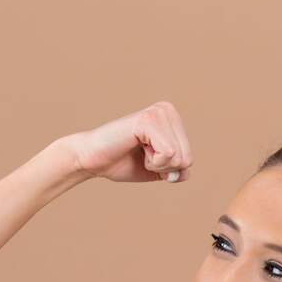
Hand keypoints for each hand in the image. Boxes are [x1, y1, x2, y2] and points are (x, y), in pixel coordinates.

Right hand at [63, 101, 192, 183]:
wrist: (92, 160)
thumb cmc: (122, 163)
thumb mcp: (159, 170)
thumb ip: (178, 170)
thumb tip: (185, 170)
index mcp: (172, 119)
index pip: (189, 159)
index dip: (167, 169)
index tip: (145, 157)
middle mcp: (167, 110)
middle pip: (187, 158)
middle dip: (164, 167)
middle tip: (141, 155)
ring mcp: (159, 112)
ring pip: (179, 157)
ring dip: (157, 164)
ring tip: (138, 150)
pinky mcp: (148, 120)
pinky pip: (168, 154)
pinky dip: (153, 162)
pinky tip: (137, 148)